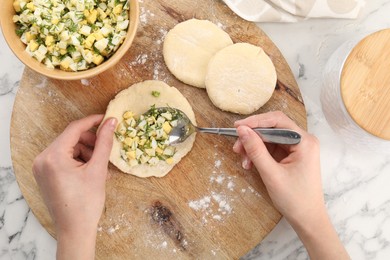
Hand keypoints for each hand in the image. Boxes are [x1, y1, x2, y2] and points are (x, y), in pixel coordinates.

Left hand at [32, 114, 116, 259]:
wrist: (75, 230)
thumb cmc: (86, 202)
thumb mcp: (98, 169)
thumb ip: (104, 142)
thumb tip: (111, 122)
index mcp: (53, 156)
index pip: (74, 129)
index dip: (92, 121)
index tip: (107, 118)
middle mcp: (42, 159)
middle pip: (71, 139)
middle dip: (90, 142)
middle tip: (105, 150)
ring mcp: (41, 168)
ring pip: (68, 149)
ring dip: (86, 153)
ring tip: (99, 168)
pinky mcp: (45, 174)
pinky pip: (63, 159)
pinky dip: (78, 161)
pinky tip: (91, 172)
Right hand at [233, 111, 348, 259]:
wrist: (307, 219)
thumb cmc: (294, 199)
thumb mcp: (271, 174)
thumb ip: (256, 150)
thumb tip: (241, 130)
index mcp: (304, 141)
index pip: (277, 121)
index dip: (256, 121)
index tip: (237, 127)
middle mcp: (303, 140)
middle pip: (272, 128)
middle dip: (253, 137)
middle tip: (237, 148)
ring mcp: (297, 148)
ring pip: (269, 138)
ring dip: (253, 147)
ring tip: (243, 161)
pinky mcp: (290, 156)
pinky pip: (271, 148)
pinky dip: (259, 154)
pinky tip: (250, 164)